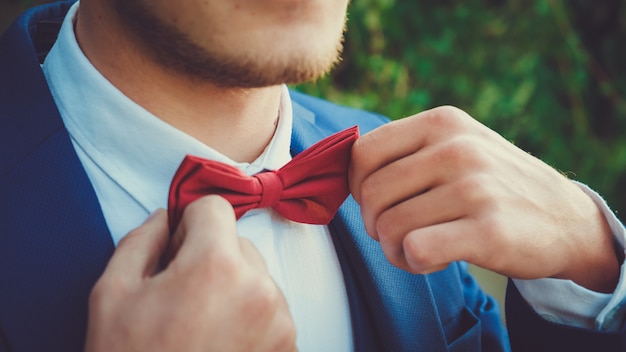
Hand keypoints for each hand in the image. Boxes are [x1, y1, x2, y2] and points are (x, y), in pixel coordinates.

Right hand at [85, 196, 296, 351]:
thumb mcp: (112, 295)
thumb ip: (141, 241)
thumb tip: (165, 218)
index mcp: (215, 265)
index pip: (215, 207)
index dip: (190, 222)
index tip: (178, 246)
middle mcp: (259, 288)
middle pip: (238, 243)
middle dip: (211, 257)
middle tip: (183, 295)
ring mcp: (280, 321)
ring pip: (257, 277)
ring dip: (233, 288)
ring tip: (202, 326)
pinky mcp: (289, 347)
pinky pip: (270, 309)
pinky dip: (250, 316)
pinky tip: (221, 343)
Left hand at [350, 106, 619, 291]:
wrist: (564, 218)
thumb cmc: (493, 185)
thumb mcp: (456, 145)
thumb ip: (405, 151)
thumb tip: (344, 173)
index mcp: (441, 123)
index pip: (362, 153)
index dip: (358, 187)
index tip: (379, 204)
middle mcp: (457, 148)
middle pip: (372, 194)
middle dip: (375, 224)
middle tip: (398, 233)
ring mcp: (474, 187)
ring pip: (389, 227)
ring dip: (394, 249)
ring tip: (418, 247)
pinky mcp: (488, 229)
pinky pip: (416, 249)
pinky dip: (414, 262)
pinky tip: (434, 259)